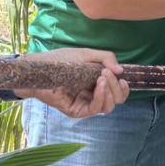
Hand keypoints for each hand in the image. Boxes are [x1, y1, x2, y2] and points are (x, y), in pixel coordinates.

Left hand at [14, 48, 129, 118]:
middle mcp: (93, 95)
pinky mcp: (77, 111)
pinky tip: (99, 86)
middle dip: (117, 88)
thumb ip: (106, 58)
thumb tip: (121, 71)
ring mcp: (85, 104)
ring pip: (108, 107)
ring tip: (102, 78)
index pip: (117, 92)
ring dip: (110, 92)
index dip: (123, 88)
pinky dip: (100, 97)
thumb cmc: (61, 60)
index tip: (122, 77)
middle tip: (107, 73)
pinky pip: (95, 109)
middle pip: (116, 100)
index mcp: (97, 84)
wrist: (40, 67)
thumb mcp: (87, 55)